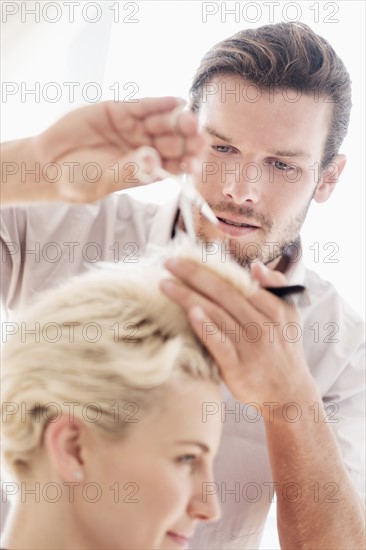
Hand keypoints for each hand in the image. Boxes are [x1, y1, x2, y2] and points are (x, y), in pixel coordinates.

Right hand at [19, 97, 205, 202]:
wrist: (49, 162)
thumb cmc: (78, 181)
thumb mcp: (103, 179)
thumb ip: (127, 170)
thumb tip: (152, 160)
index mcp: (147, 172)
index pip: (175, 167)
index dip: (188, 163)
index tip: (196, 161)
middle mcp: (145, 150)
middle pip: (173, 143)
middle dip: (187, 140)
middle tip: (198, 138)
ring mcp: (135, 129)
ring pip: (162, 123)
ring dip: (176, 122)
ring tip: (188, 120)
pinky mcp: (121, 111)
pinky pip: (145, 106)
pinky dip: (160, 103)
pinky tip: (176, 102)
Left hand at [160, 259, 312, 413]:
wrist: (289, 394)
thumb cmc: (283, 349)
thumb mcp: (290, 315)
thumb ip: (276, 287)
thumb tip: (255, 265)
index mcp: (274, 308)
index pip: (237, 281)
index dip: (211, 267)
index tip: (187, 256)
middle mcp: (262, 324)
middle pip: (223, 293)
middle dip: (194, 274)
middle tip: (169, 263)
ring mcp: (249, 346)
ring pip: (216, 314)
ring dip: (189, 296)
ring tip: (165, 285)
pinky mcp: (237, 367)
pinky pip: (219, 343)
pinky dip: (205, 327)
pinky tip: (190, 313)